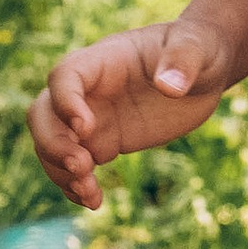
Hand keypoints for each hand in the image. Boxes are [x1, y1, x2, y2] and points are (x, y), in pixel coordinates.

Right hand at [28, 0, 247, 206]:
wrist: (204, 70)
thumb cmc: (200, 47)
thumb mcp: (198, 46)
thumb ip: (183, 60)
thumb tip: (169, 87)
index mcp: (104, 59)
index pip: (65, 76)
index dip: (65, 102)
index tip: (86, 128)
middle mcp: (89, 89)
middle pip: (43, 113)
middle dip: (53, 143)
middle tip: (83, 167)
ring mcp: (92, 116)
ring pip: (52, 144)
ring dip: (60, 171)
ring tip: (90, 194)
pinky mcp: (104, 140)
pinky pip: (74, 165)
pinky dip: (76, 185)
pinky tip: (94, 202)